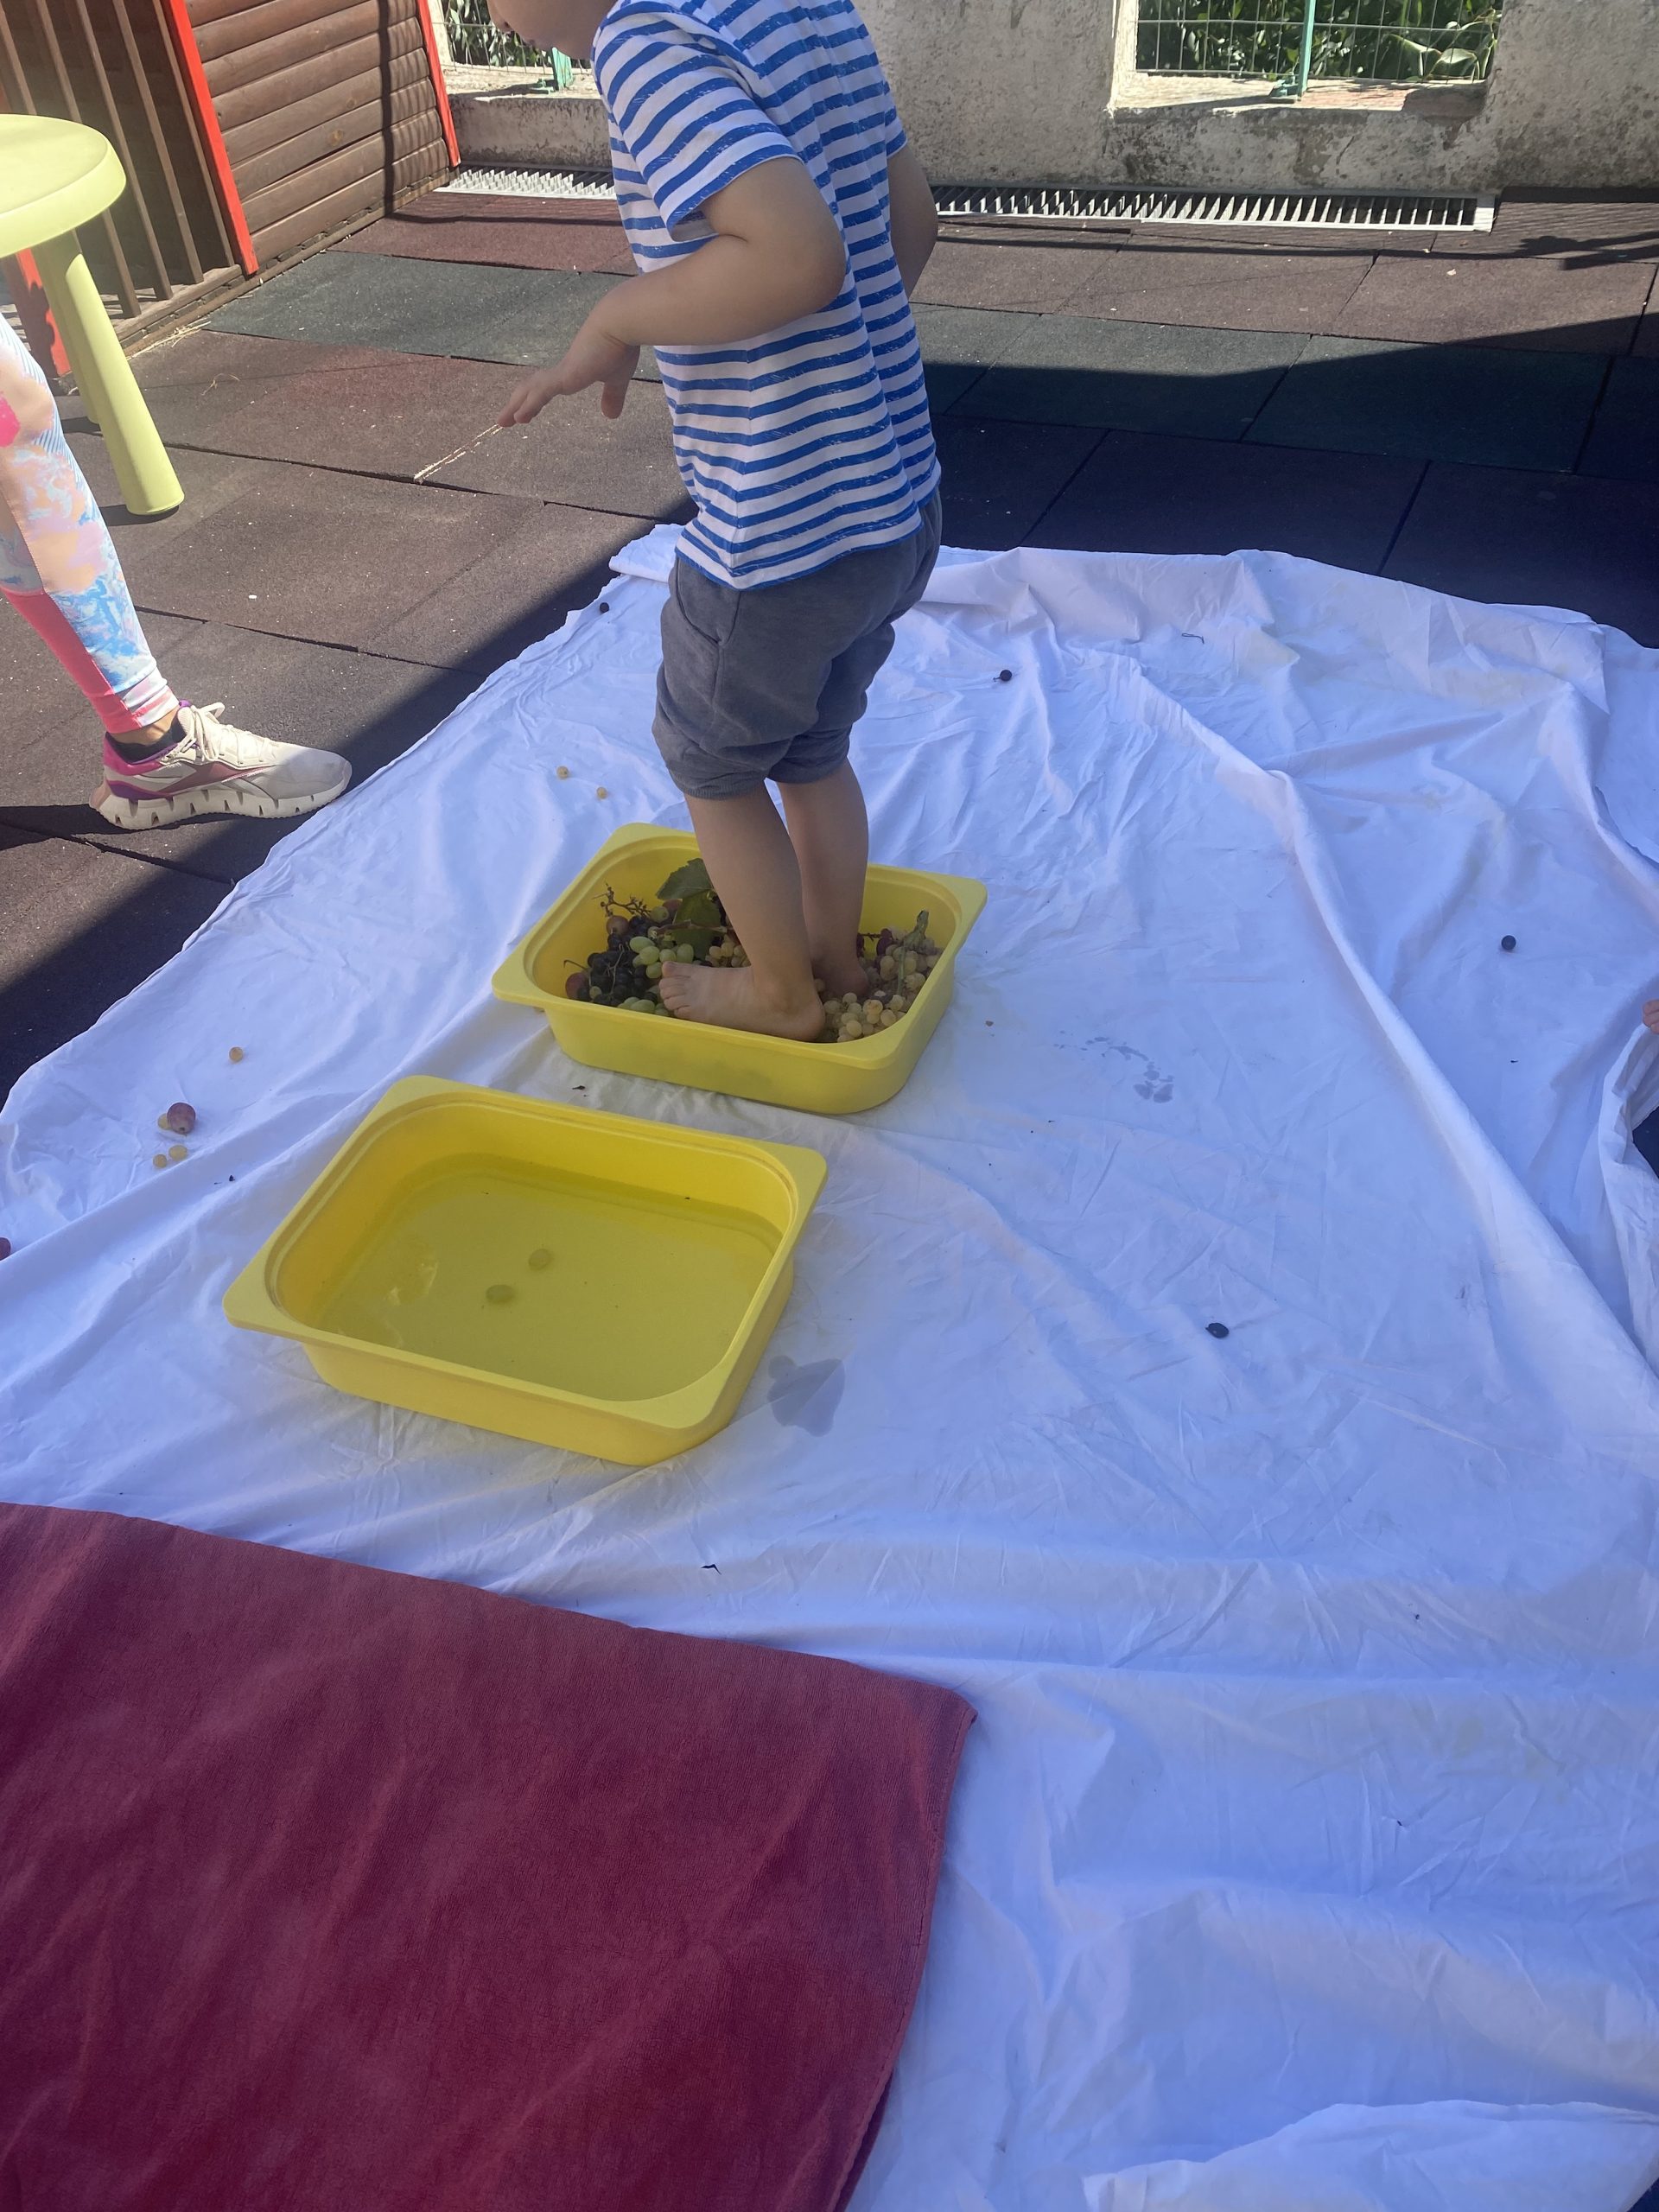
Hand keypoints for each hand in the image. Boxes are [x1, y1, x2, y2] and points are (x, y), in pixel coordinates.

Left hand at [498, 318, 639, 425]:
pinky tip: (518, 418)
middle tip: (505, 419)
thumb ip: (612, 396)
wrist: (619, 325)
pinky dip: (528, 405)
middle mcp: (562, 370)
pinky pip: (541, 393)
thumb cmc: (619, 346)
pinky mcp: (564, 375)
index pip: (547, 386)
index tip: (525, 411)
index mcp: (571, 370)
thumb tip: (611, 416)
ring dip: (515, 406)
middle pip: (532, 388)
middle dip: (518, 403)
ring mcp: (561, 372)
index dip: (535, 399)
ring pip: (530, 391)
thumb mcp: (616, 378)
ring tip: (503, 422)